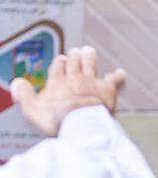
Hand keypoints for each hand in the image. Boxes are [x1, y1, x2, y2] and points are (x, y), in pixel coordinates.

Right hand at [11, 45, 125, 137]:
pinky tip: (121, 74)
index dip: (60, 63)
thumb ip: (23, 96)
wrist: (80, 125)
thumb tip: (17, 83)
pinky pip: (115, 80)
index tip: (62, 62)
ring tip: (88, 52)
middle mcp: (74, 78)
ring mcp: (91, 82)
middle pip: (74, 60)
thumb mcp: (32, 110)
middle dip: (75, 55)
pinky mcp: (107, 90)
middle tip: (76, 54)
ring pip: (90, 61)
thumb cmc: (56, 120)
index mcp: (57, 81)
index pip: (58, 65)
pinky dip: (118, 77)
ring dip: (89, 56)